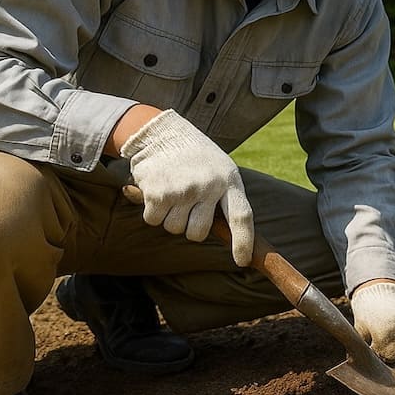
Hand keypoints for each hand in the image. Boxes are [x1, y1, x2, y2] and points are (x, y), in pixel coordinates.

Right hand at [121, 109, 254, 265]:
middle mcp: (209, 186)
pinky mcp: (159, 193)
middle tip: (186, 203)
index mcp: (229, 180)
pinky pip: (154, 220)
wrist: (162, 133)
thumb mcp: (219, 169)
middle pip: (198, 233)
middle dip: (189, 226)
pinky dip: (152, 210)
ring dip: (169, 215)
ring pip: (174, 228)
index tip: (242, 261)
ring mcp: (184, 190)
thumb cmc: (194, 157)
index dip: (243, 242)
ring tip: (173, 189)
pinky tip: (157, 189)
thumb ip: (224, 198)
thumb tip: (229, 236)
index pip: (241, 217)